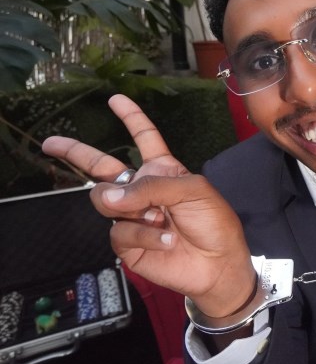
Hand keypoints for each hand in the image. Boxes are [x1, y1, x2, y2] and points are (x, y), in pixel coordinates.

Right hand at [42, 95, 254, 317]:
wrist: (218, 263)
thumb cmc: (214, 221)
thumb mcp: (193, 191)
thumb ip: (151, 186)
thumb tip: (108, 196)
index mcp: (162, 170)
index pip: (144, 138)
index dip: (131, 118)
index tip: (115, 99)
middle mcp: (142, 189)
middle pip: (102, 167)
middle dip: (75, 152)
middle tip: (50, 143)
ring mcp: (132, 216)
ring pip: (104, 201)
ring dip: (132, 209)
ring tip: (159, 219)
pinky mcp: (128, 244)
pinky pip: (119, 232)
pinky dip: (143, 236)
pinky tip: (165, 240)